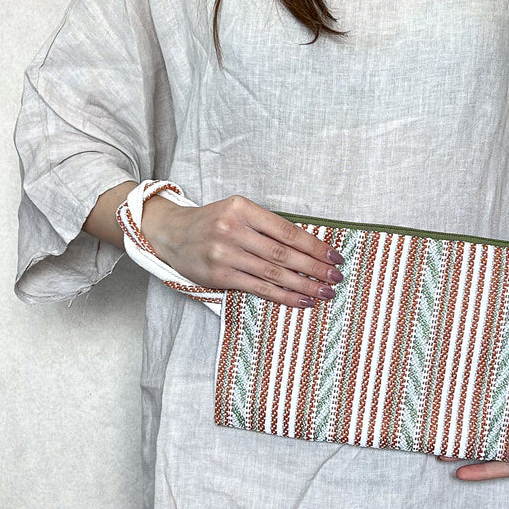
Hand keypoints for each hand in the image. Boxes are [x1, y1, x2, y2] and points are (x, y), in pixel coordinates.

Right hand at [141, 192, 344, 308]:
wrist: (172, 233)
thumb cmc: (213, 222)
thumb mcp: (238, 212)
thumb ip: (267, 226)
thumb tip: (310, 247)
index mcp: (242, 208)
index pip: (287, 230)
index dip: (314, 246)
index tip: (335, 257)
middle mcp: (233, 230)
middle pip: (283, 254)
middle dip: (314, 268)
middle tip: (336, 277)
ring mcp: (224, 254)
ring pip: (273, 273)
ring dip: (304, 285)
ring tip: (325, 292)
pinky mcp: (219, 275)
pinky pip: (258, 288)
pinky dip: (283, 296)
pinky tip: (302, 300)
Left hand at [436, 311, 508, 479]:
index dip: (487, 471)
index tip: (460, 473)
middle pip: (501, 450)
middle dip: (473, 454)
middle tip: (443, 454)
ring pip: (496, 429)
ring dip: (473, 433)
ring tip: (446, 433)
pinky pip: (497, 406)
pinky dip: (481, 411)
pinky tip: (462, 410)